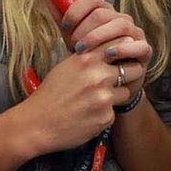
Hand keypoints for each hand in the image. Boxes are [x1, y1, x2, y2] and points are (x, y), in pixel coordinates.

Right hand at [17, 46, 145, 155]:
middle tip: (118, 80)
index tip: (122, 58)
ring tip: (95, 101)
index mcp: (87, 59)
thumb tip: (110, 48)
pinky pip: (114, 112)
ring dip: (116, 96)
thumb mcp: (66, 66)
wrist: (37, 124)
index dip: (124, 53)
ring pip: (126, 92)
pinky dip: (104, 114)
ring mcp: (104, 97)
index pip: (120, 46)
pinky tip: (87, 115)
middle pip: (134, 69)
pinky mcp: (106, 117)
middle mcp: (99, 76)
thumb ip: (88, 57)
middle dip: (128, 75)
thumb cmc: (50, 94)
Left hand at [59, 0, 151, 71]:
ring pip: (120, 25)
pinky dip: (122, 48)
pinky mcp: (144, 50)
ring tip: (84, 52)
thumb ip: (62, 19)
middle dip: (84, 29)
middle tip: (74, 45)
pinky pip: (138, 44)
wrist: (108, 83)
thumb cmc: (90, 57)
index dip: (76, 10)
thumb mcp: (73, 38)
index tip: (64, 25)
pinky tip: (108, 55)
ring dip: (98, 37)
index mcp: (104, 11)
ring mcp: (134, 33)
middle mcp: (121, 18)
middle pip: (103, 13)